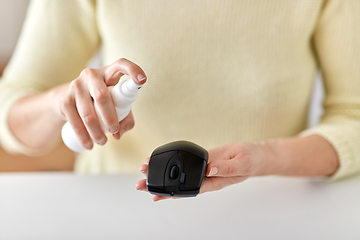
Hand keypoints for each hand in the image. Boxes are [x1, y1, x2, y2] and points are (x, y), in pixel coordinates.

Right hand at [58, 58, 145, 149]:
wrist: (68, 99)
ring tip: (102, 142)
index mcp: (108, 73)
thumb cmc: (99, 101)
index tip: (142, 80)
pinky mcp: (65, 99)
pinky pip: (75, 121)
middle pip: (102, 96)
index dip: (133, 70)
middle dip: (110, 118)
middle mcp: (91, 75)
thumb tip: (119, 134)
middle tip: (114, 131)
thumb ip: (125, 118)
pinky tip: (88, 144)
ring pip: (88, 113)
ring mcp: (76, 86)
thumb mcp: (116, 105)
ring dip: (96, 132)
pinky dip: (83, 136)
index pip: (121, 65)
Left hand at [135, 142, 265, 200]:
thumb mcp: (241, 163)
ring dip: (162, 173)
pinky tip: (161, 161)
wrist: (254, 154)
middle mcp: (205, 178)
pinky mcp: (202, 159)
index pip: (188, 190)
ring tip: (143, 172)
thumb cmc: (250, 161)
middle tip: (139, 185)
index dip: (171, 194)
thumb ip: (226, 168)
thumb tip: (209, 170)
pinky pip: (185, 162)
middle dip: (159, 185)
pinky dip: (173, 162)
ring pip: (179, 174)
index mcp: (213, 183)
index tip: (155, 195)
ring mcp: (202, 169)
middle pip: (178, 185)